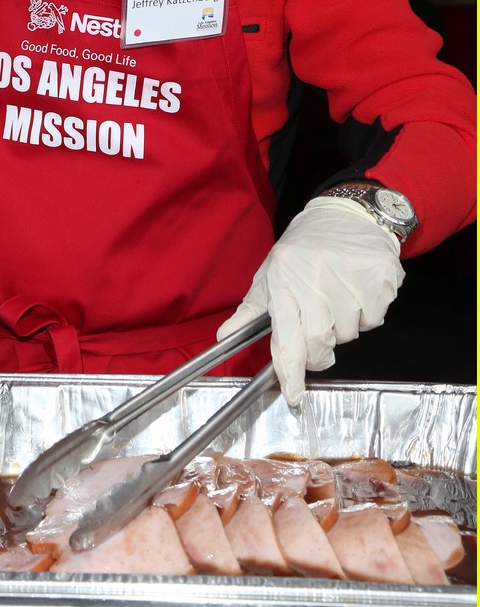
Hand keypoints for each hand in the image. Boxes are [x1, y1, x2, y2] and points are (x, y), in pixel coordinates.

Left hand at [217, 198, 404, 405]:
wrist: (349, 212)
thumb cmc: (305, 246)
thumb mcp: (271, 271)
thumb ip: (251, 310)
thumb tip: (224, 337)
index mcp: (285, 277)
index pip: (286, 336)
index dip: (290, 370)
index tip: (292, 393)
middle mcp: (317, 276)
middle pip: (319, 343)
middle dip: (318, 349)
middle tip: (318, 328)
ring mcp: (351, 277)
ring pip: (349, 334)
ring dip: (343, 326)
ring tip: (337, 294)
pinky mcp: (381, 277)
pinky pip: (373, 320)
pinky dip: (366, 313)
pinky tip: (357, 288)